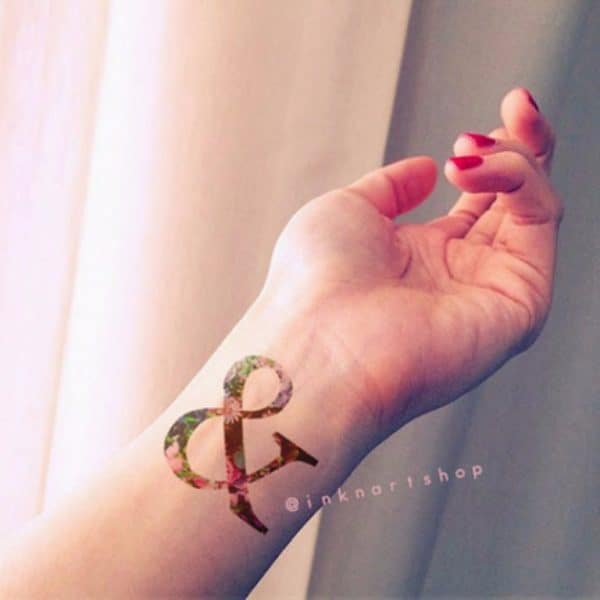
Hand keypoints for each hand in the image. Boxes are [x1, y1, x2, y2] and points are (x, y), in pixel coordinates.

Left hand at [258, 87, 561, 445]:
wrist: (316, 344)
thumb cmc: (313, 285)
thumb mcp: (347, 212)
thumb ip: (390, 188)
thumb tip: (426, 169)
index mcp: (421, 257)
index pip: (476, 201)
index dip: (488, 157)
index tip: (479, 124)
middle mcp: (460, 274)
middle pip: (514, 201)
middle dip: (522, 145)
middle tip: (515, 105)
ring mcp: (490, 290)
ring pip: (535, 206)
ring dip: (518, 158)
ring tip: (471, 149)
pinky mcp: (518, 305)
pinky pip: (540, 225)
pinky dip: (519, 182)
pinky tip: (476, 167)